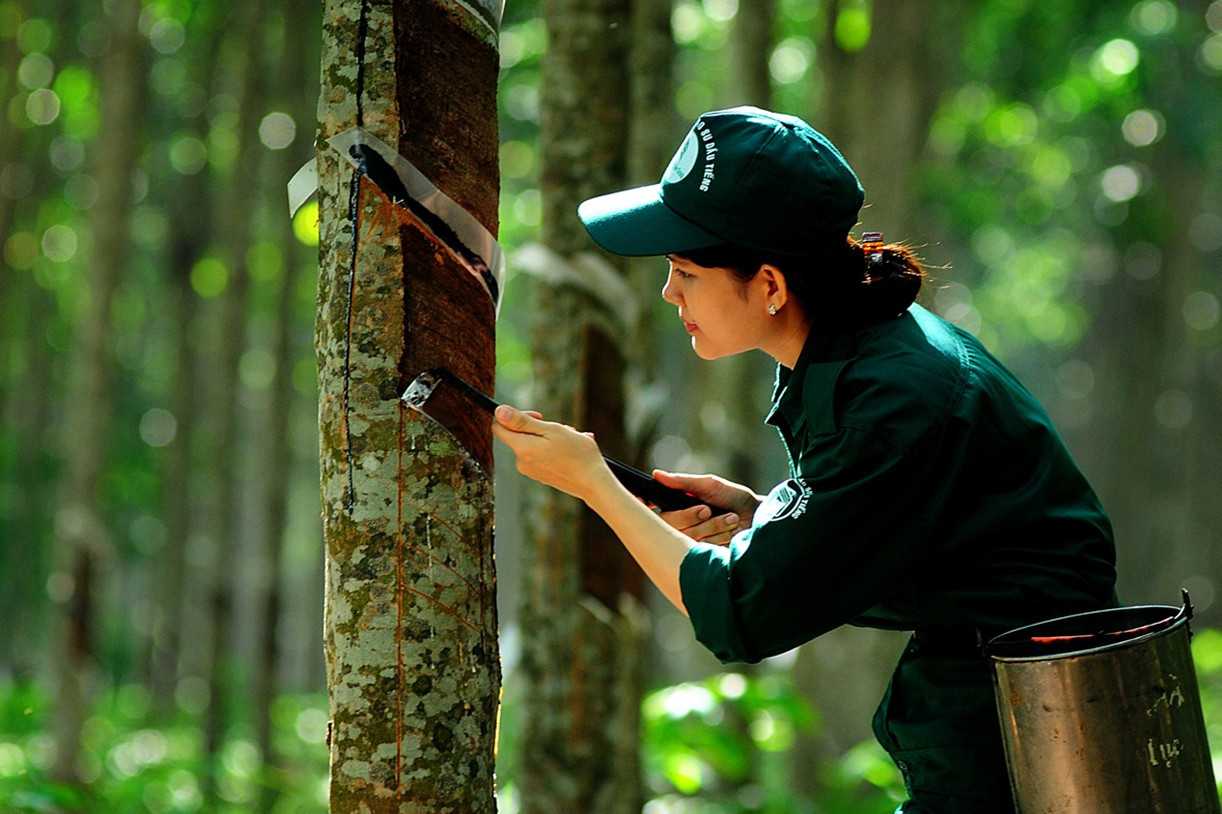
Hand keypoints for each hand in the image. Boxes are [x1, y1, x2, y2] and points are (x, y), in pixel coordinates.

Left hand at [491, 404, 610, 502]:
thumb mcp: (551, 430)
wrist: (593, 482)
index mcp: (521, 449)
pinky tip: (570, 452)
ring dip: (549, 437)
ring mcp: (530, 471)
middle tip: (561, 430)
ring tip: (571, 441)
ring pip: (533, 444)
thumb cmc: (576, 454)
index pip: (499, 427)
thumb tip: (499, 411)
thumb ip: (522, 421)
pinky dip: (552, 450)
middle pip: (519, 435)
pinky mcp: (540, 476)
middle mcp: (521, 462)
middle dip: (539, 428)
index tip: (538, 417)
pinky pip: (540, 455)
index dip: (515, 416)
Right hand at [650, 469, 761, 545]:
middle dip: (691, 517)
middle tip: (707, 509)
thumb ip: (683, 482)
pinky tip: (732, 533)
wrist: (760, 518)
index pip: (657, 514)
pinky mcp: (706, 557)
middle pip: (671, 526)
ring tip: (731, 519)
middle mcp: (682, 528)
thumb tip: (656, 474)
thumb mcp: (710, 485)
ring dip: (712, 527)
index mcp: (678, 509)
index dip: (650, 511)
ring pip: (688, 538)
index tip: (651, 505)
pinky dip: (719, 538)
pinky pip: (702, 550)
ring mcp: (693, 544)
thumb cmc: (734, 498)